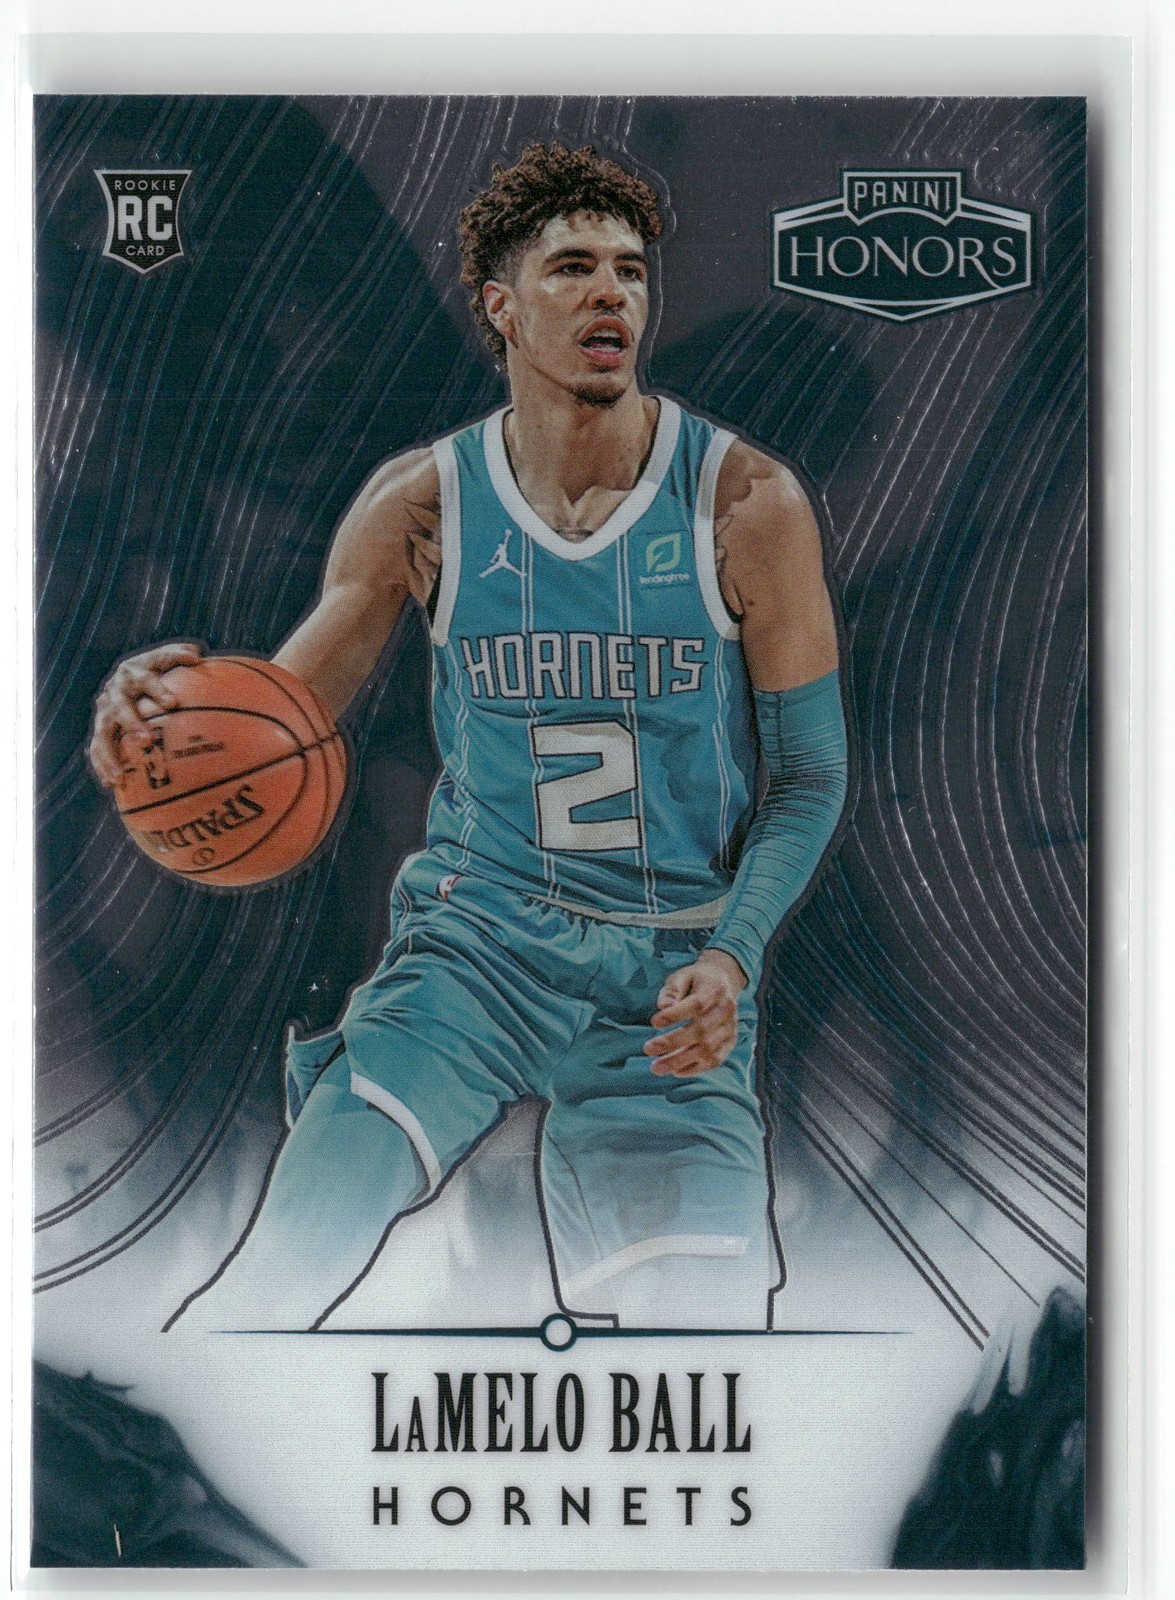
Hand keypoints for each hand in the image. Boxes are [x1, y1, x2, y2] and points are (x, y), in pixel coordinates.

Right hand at [89, 642, 202, 787]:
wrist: (129, 676)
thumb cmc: (159, 669)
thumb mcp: (168, 658)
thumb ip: (181, 655)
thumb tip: (196, 656)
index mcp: (134, 672)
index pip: (146, 679)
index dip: (157, 690)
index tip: (172, 703)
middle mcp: (116, 691)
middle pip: (121, 707)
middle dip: (131, 723)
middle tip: (146, 740)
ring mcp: (105, 711)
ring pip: (103, 733)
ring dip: (110, 754)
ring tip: (119, 776)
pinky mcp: (102, 729)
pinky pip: (98, 749)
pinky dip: (102, 766)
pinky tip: (111, 785)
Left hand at [643, 949, 748, 1077]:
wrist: (724, 981)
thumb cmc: (696, 980)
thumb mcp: (682, 976)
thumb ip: (671, 990)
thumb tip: (663, 1006)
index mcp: (714, 990)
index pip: (696, 1005)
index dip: (675, 1015)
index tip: (654, 1022)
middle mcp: (726, 1011)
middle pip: (701, 1031)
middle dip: (673, 1043)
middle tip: (648, 1049)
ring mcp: (730, 1028)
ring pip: (707, 1050)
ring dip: (681, 1061)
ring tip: (657, 1067)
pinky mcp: (730, 1042)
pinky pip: (715, 1060)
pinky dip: (695, 1068)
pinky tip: (676, 1071)